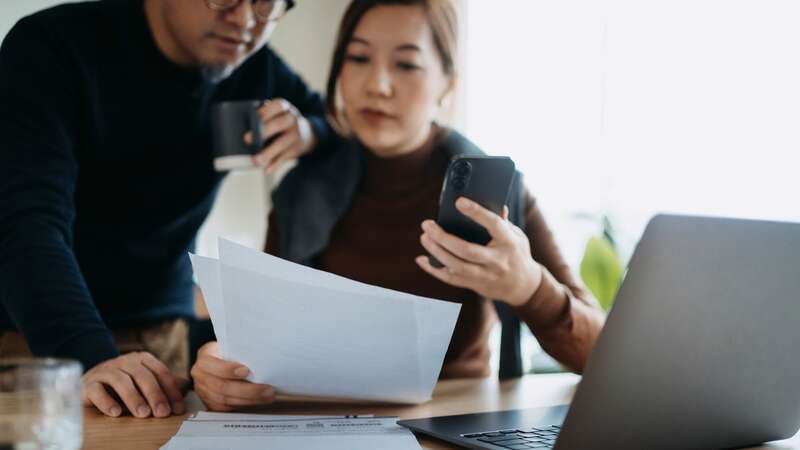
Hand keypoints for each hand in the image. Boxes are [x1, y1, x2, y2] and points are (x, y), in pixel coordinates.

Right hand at [81, 352, 186, 417]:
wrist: (89, 381)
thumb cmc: (123, 385)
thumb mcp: (143, 382)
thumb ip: (162, 385)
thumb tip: (186, 391)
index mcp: (142, 359)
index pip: (161, 372)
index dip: (171, 390)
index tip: (177, 409)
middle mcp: (125, 361)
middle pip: (143, 376)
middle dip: (155, 395)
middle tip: (162, 413)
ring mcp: (106, 370)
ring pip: (121, 381)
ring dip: (134, 398)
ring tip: (143, 414)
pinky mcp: (89, 383)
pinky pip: (97, 390)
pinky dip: (107, 401)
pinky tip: (116, 413)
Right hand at [191, 341, 275, 411]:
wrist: (222, 360)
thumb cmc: (231, 351)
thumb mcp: (232, 346)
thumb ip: (241, 352)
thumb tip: (262, 359)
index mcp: (204, 356)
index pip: (211, 364)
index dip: (228, 369)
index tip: (247, 371)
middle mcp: (200, 375)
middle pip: (222, 386)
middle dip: (248, 390)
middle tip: (267, 389)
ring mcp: (203, 391)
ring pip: (226, 400)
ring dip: (250, 400)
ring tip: (268, 396)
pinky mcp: (210, 403)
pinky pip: (226, 408)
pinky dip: (244, 405)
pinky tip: (258, 401)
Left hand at [246, 98, 315, 174]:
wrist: (308, 133)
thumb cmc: (283, 122)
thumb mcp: (279, 114)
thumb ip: (265, 116)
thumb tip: (240, 126)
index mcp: (286, 108)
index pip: (278, 105)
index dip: (266, 110)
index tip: (255, 116)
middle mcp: (292, 120)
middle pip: (279, 124)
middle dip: (263, 131)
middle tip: (246, 139)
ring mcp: (296, 135)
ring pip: (281, 144)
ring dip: (268, 153)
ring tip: (255, 161)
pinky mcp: (296, 150)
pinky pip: (284, 158)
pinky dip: (274, 165)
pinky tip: (266, 170)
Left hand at [415, 197, 542, 306]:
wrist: (524, 286)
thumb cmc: (517, 253)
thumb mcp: (517, 235)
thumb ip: (503, 221)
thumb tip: (495, 204)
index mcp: (508, 242)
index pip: (493, 224)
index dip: (476, 213)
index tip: (459, 202)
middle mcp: (496, 260)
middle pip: (467, 250)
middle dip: (444, 238)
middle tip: (427, 225)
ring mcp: (485, 275)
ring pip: (456, 266)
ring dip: (436, 252)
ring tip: (424, 237)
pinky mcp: (475, 285)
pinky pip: (451, 279)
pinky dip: (434, 270)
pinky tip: (422, 259)